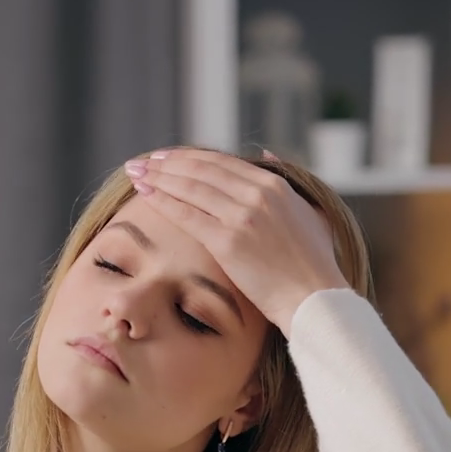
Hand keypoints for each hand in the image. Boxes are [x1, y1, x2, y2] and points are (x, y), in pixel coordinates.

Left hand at [123, 146, 348, 330]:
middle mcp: (258, 194)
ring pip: (190, 187)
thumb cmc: (314, 263)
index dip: (189, 157)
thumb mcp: (310, 210)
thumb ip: (287, 181)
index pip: (222, 162)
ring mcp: (242, 216)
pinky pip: (187, 215)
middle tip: (142, 162)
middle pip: (201, 169)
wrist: (314, 298)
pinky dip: (163, 201)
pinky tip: (145, 194)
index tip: (167, 157)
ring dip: (158, 177)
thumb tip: (266, 153)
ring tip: (136, 174)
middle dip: (167, 163)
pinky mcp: (228, 242)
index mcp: (275, 185)